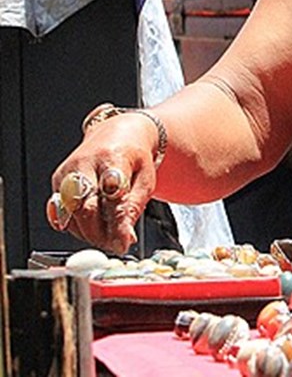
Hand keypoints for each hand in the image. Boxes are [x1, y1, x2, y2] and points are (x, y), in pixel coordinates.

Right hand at [49, 112, 159, 253]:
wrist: (118, 134)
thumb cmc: (134, 157)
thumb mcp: (146, 179)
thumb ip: (135, 207)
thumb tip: (125, 239)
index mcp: (112, 157)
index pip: (111, 194)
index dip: (116, 223)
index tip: (123, 243)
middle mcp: (84, 163)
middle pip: (84, 206)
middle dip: (99, 233)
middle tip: (115, 245)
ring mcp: (67, 172)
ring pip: (70, 213)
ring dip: (87, 233)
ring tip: (107, 237)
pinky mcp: (57, 182)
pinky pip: (61, 213)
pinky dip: (75, 226)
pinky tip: (91, 227)